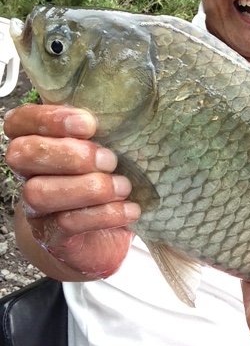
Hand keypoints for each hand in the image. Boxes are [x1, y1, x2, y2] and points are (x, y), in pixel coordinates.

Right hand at [5, 104, 140, 279]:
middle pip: (23, 155)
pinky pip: (67, 223)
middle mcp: (29, 175)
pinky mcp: (52, 237)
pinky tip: (129, 210)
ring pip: (40, 192)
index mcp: (38, 144)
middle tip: (110, 160)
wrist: (101, 238)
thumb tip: (134, 107)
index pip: (19, 122)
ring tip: (123, 187)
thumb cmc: (104, 182)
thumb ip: (105, 129)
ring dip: (89, 187)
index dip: (47, 119)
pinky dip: (104, 214)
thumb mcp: (104, 150)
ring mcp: (37, 209)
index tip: (89, 124)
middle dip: (71, 154)